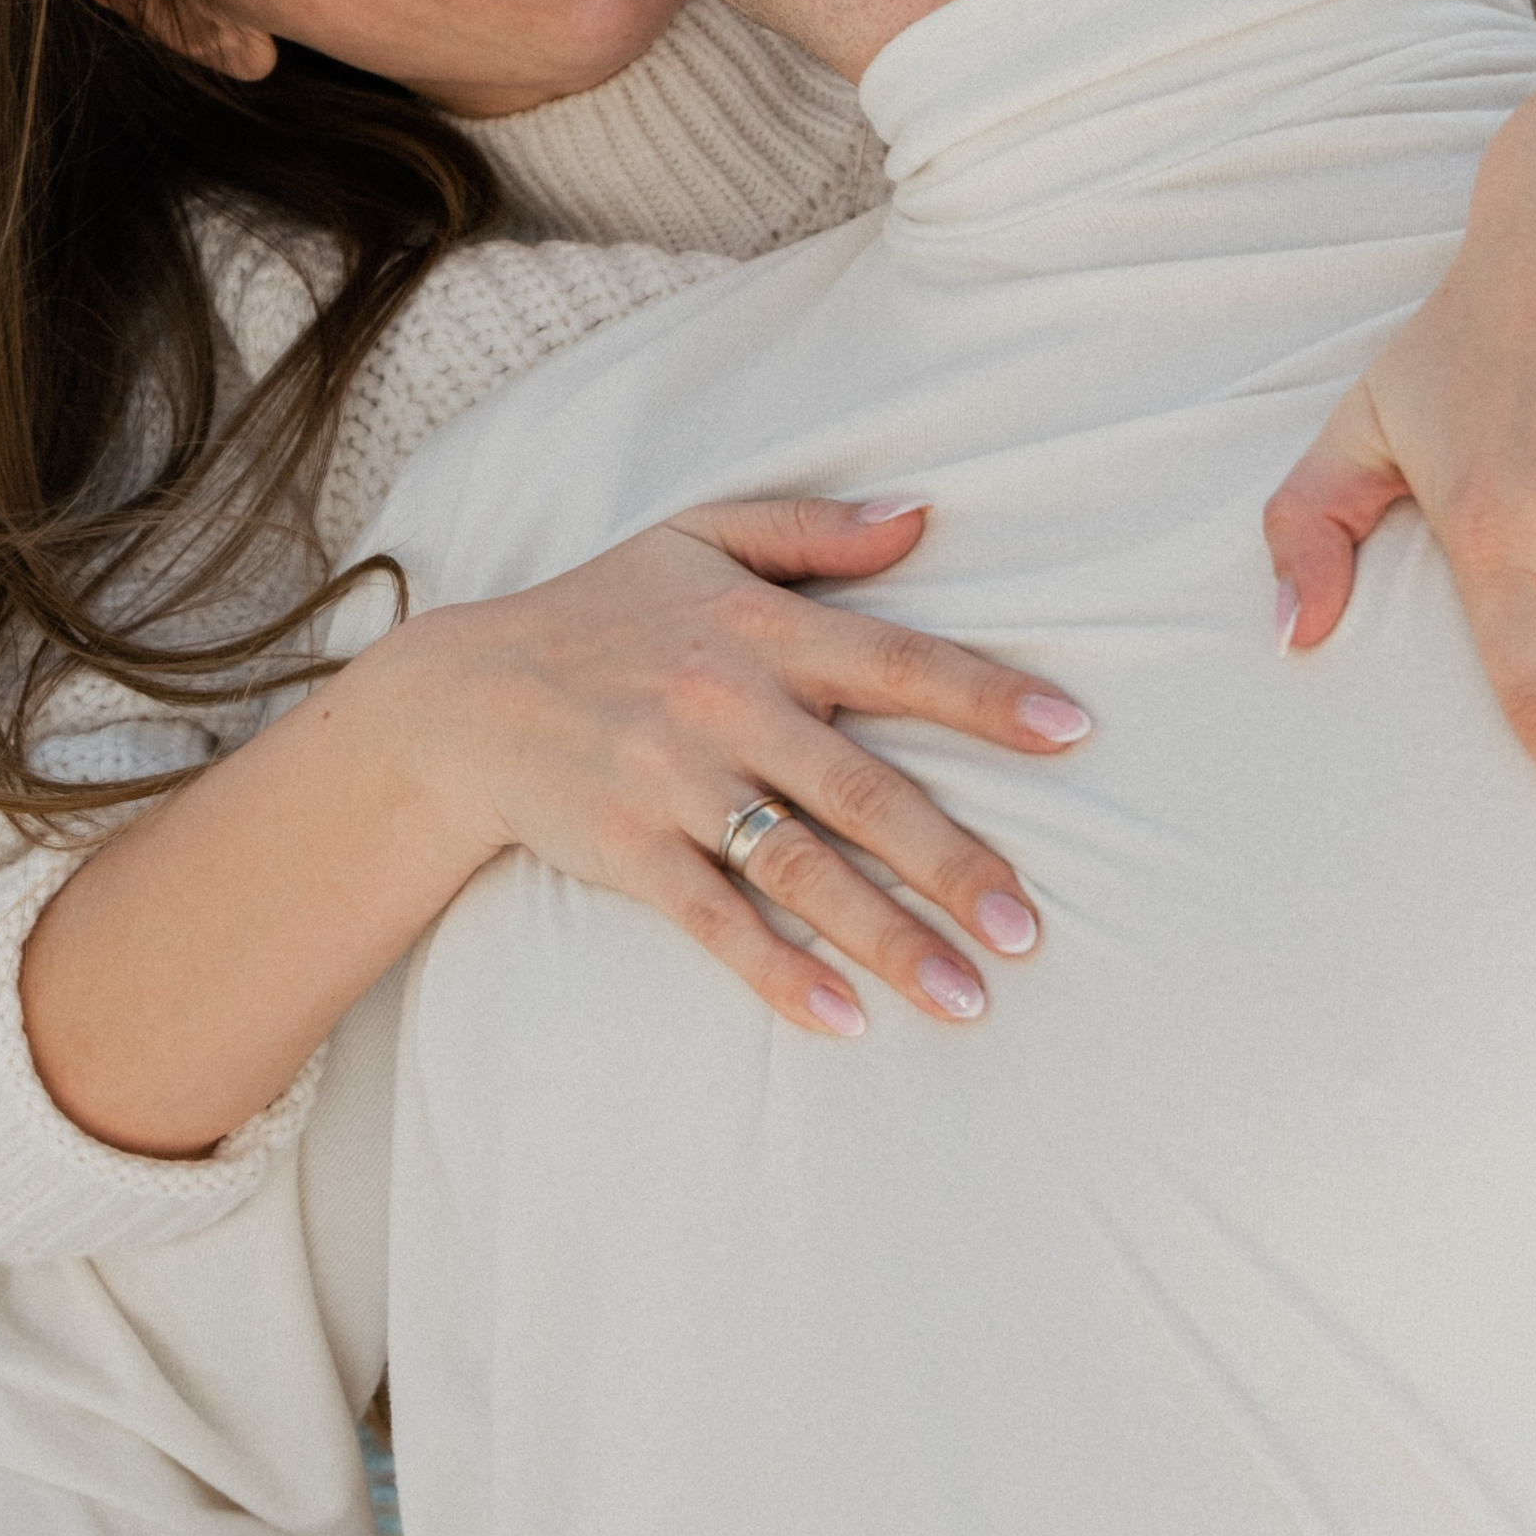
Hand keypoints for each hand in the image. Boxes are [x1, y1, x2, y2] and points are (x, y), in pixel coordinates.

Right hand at [371, 498, 1083, 1036]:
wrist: (463, 694)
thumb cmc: (602, 610)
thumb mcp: (701, 538)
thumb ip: (813, 530)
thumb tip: (923, 516)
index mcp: (762, 628)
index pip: (897, 659)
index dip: (986, 696)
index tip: (1072, 733)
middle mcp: (726, 703)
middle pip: (863, 790)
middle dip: (953, 863)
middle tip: (1030, 929)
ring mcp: (675, 780)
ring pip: (800, 868)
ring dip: (888, 938)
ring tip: (968, 998)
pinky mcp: (628, 847)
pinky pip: (714, 918)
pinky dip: (777, 971)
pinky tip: (841, 1019)